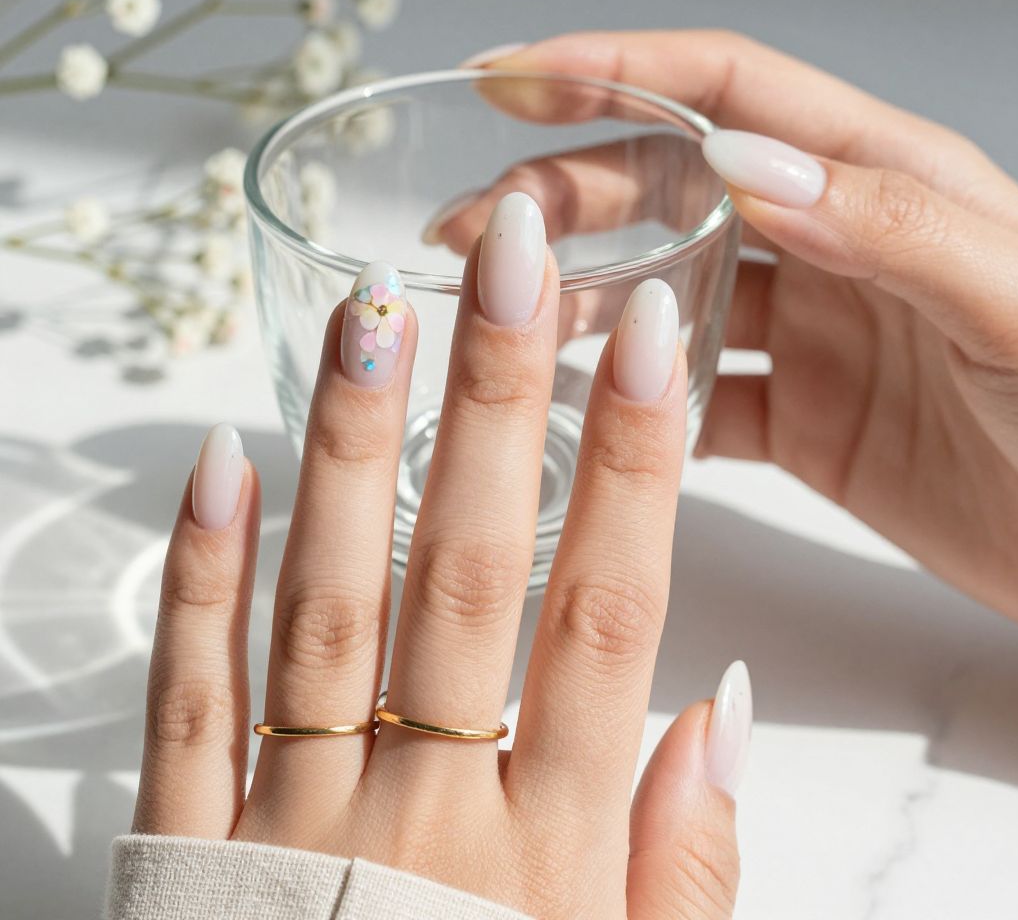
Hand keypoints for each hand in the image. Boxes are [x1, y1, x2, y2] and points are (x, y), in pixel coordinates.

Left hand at [132, 194, 749, 918]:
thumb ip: (693, 868)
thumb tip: (725, 706)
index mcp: (547, 848)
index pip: (607, 611)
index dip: (632, 463)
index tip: (644, 339)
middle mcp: (425, 807)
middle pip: (471, 570)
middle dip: (500, 402)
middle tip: (510, 263)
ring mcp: (297, 815)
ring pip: (329, 602)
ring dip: (350, 448)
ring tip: (371, 315)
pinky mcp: (194, 838)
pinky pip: (189, 692)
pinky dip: (202, 574)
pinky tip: (221, 462)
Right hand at [448, 32, 1017, 621]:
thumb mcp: (1015, 304)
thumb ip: (891, 225)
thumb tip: (750, 166)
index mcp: (883, 185)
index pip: (729, 93)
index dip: (617, 70)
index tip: (517, 73)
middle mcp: (835, 248)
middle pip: (673, 190)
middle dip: (565, 193)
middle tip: (484, 227)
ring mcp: (814, 336)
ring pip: (670, 296)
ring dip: (586, 298)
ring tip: (511, 315)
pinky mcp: (805, 421)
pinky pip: (698, 397)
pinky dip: (641, 401)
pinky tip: (594, 407)